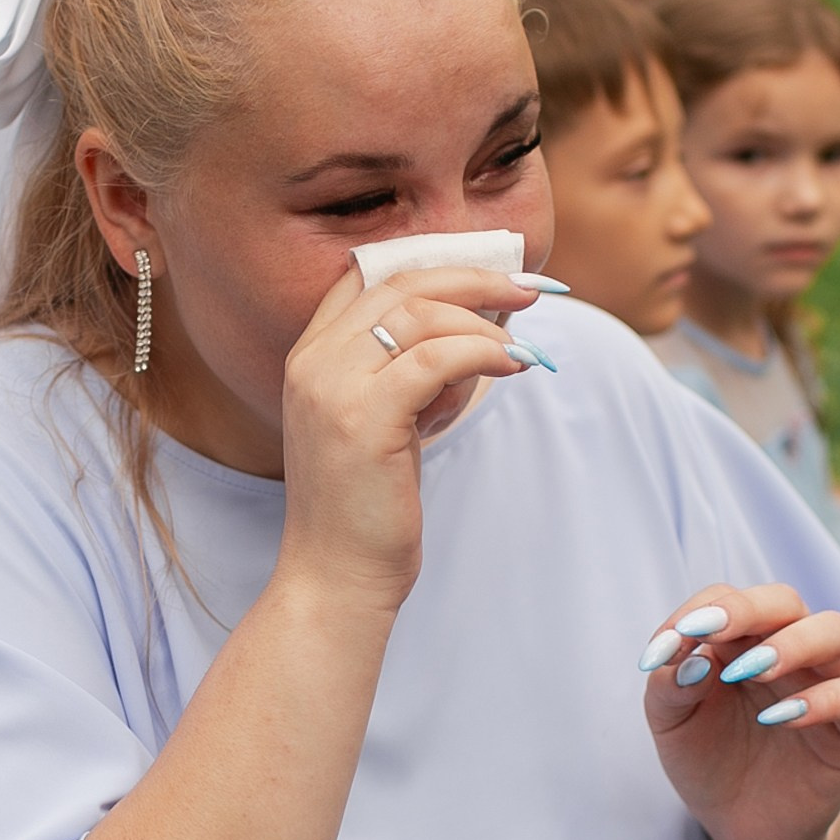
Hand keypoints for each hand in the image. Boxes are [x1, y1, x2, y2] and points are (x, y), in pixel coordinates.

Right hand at [277, 264, 546, 614]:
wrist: (336, 578)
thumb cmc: (367, 509)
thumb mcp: (382, 424)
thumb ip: (409, 374)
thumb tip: (478, 332)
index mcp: (309, 357)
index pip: (369, 276)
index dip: (435, 262)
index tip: (492, 271)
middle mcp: (312, 362)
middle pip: (401, 283)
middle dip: (474, 277)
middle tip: (530, 288)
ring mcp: (331, 387)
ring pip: (421, 314)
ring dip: (485, 322)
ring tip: (524, 347)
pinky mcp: (363, 417)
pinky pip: (437, 358)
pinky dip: (484, 353)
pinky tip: (513, 366)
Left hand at [641, 582, 839, 839]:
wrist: (740, 826)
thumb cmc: (707, 761)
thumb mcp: (672, 724)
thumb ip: (669, 686)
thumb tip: (686, 656)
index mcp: (738, 641)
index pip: (726, 598)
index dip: (699, 612)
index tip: (668, 645)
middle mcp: (785, 651)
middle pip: (784, 600)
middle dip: (747, 609)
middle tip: (710, 633)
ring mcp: (821, 684)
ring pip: (835, 631)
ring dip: (791, 643)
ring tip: (750, 672)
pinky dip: (822, 700)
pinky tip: (779, 719)